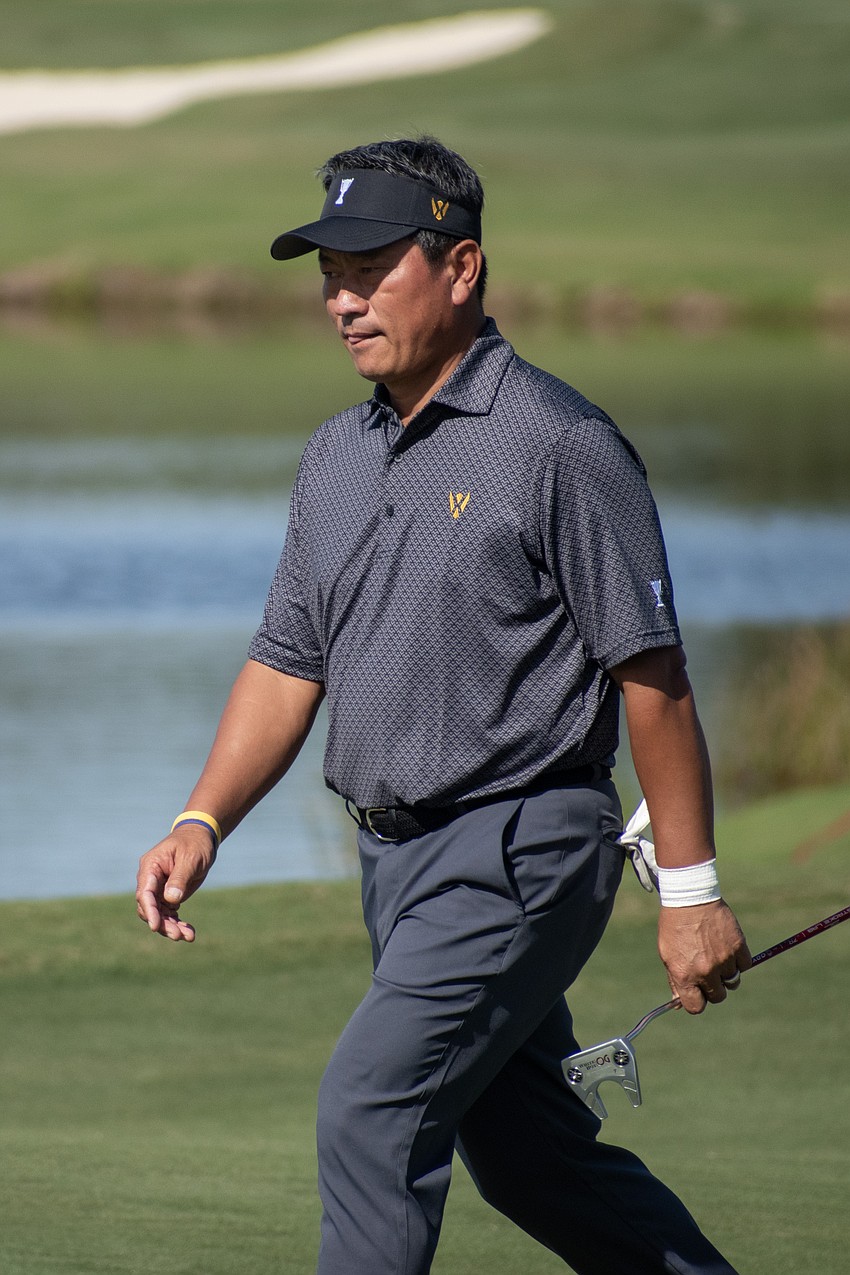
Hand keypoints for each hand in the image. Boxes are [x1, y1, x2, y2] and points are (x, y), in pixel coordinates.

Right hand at [135, 825, 216, 940]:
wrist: (201, 838)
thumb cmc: (195, 843)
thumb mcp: (190, 858)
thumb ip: (180, 878)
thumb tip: (170, 899)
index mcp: (150, 867)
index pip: (145, 893)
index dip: (149, 911)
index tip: (155, 926)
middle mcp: (150, 880)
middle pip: (150, 908)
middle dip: (162, 923)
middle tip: (178, 936)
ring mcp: (158, 889)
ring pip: (159, 914)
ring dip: (171, 927)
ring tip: (188, 936)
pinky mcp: (168, 895)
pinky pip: (169, 914)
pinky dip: (177, 923)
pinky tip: (189, 932)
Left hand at [658, 899, 751, 1013]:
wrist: (690, 898)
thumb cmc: (674, 926)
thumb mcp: (667, 954)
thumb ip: (675, 980)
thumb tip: (679, 1002)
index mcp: (684, 975)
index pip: (695, 1007)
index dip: (696, 1001)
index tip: (696, 993)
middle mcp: (705, 971)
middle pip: (717, 996)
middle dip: (712, 988)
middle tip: (708, 973)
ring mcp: (723, 960)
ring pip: (733, 981)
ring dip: (726, 974)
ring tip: (717, 956)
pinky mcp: (738, 947)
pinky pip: (745, 966)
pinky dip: (739, 961)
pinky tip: (727, 949)